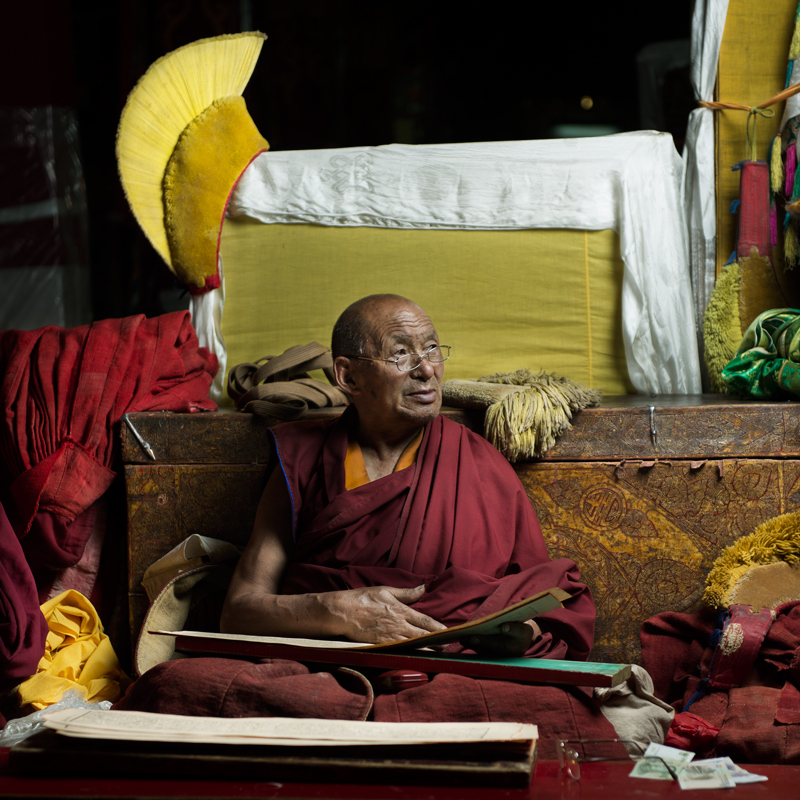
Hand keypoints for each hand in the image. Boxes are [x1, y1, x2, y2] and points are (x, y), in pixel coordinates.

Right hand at [324, 584, 446, 643]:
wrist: (343, 612)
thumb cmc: (363, 599)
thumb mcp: (386, 590)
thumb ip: (406, 593)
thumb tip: (422, 588)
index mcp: (400, 610)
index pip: (424, 620)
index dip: (437, 627)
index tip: (447, 631)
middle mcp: (398, 625)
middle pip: (422, 635)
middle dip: (436, 641)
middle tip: (448, 646)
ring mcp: (390, 637)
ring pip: (413, 646)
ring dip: (426, 649)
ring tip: (437, 653)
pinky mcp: (382, 645)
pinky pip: (400, 651)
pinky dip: (410, 654)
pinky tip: (416, 657)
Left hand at [461, 620, 538, 656]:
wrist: (522, 640)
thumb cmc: (522, 632)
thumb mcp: (524, 629)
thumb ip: (516, 628)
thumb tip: (504, 627)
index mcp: (514, 650)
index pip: (499, 645)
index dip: (487, 641)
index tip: (473, 637)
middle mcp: (504, 656)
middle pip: (488, 650)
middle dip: (477, 644)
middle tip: (466, 638)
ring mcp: (496, 657)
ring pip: (482, 651)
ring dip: (471, 645)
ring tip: (462, 637)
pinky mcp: (490, 654)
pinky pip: (480, 650)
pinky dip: (472, 644)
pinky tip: (464, 638)